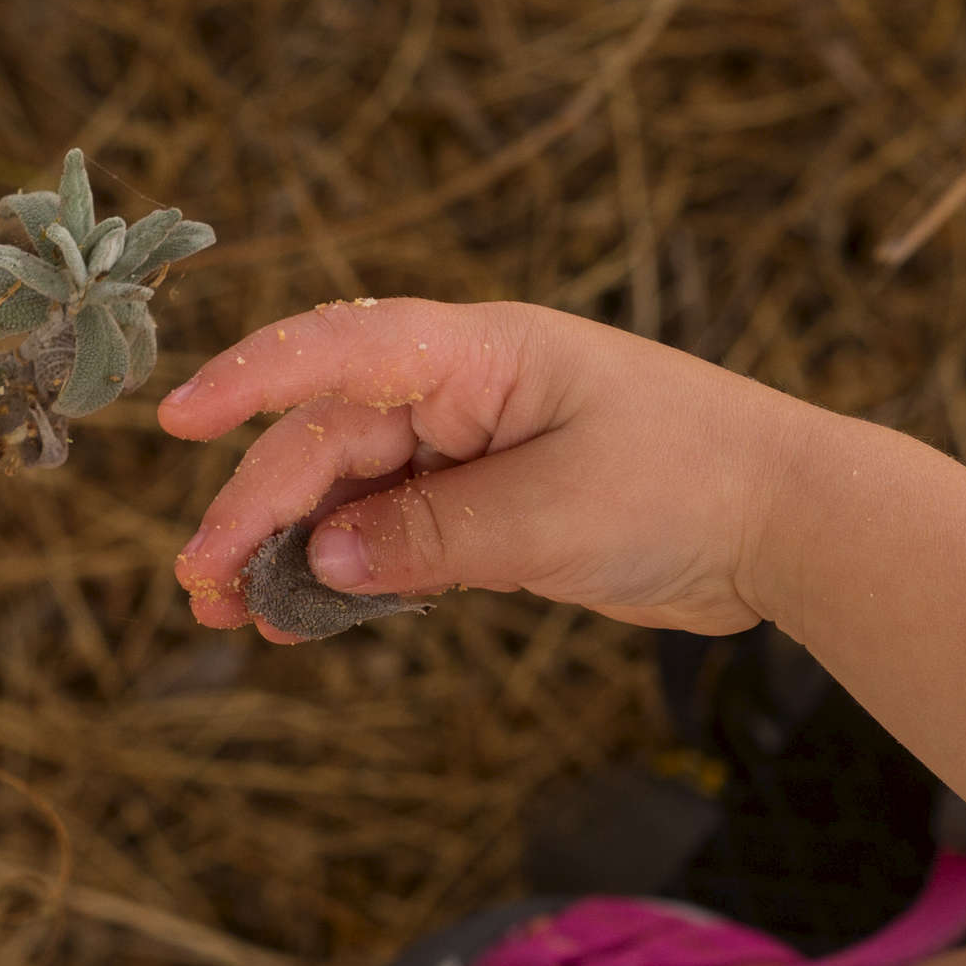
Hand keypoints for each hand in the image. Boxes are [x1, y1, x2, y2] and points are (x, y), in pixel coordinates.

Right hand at [157, 297, 810, 640]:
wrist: (788, 523)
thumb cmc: (687, 484)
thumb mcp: (551, 513)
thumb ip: (428, 536)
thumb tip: (317, 560)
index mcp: (479, 353)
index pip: (342, 351)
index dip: (252, 381)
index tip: (177, 421)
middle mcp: (464, 393)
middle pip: (333, 442)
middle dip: (260, 509)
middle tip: (202, 582)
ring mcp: (476, 452)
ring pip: (355, 495)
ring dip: (293, 550)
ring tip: (231, 611)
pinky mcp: (492, 511)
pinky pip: (397, 536)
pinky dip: (352, 575)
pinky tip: (306, 615)